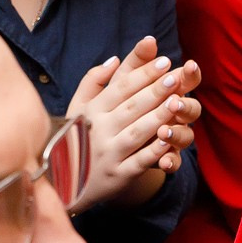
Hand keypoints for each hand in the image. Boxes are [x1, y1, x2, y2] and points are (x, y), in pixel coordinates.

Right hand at [66, 36, 202, 206]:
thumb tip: (114, 59)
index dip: (143, 74)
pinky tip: (168, 140)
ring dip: (158, 117)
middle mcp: (98, 131)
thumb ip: (92, 82)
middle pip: (132, 107)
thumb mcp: (76, 108)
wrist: (62, 183)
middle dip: (155, 90)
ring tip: (179, 102)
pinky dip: (153, 152)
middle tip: (176, 76)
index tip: (165, 60)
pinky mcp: (118, 176)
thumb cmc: (75, 138)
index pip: (121, 88)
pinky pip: (138, 162)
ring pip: (137, 132)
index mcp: (91, 112)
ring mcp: (108, 155)